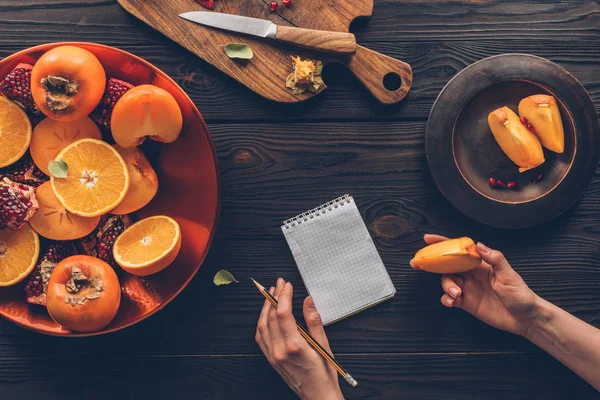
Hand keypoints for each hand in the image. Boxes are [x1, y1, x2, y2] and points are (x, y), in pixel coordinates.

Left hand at [256, 278, 342, 399]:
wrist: (318, 396)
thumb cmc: (324, 373)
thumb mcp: (324, 345)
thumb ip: (314, 321)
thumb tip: (308, 301)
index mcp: (294, 346)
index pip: (283, 313)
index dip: (284, 296)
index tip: (287, 285)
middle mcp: (279, 351)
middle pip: (271, 317)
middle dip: (274, 297)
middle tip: (279, 284)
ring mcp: (273, 356)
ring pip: (262, 326)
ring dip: (265, 308)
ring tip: (271, 294)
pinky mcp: (271, 360)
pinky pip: (260, 337)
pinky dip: (262, 322)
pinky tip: (267, 314)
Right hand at [411, 234, 538, 335]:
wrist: (525, 319)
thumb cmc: (520, 294)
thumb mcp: (509, 275)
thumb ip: (495, 259)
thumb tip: (479, 245)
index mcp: (480, 264)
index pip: (459, 250)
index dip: (443, 244)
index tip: (428, 239)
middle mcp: (471, 274)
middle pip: (446, 265)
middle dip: (431, 263)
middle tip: (417, 264)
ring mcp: (468, 288)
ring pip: (447, 282)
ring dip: (447, 286)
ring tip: (457, 294)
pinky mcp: (467, 303)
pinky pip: (449, 298)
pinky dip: (447, 299)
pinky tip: (452, 302)